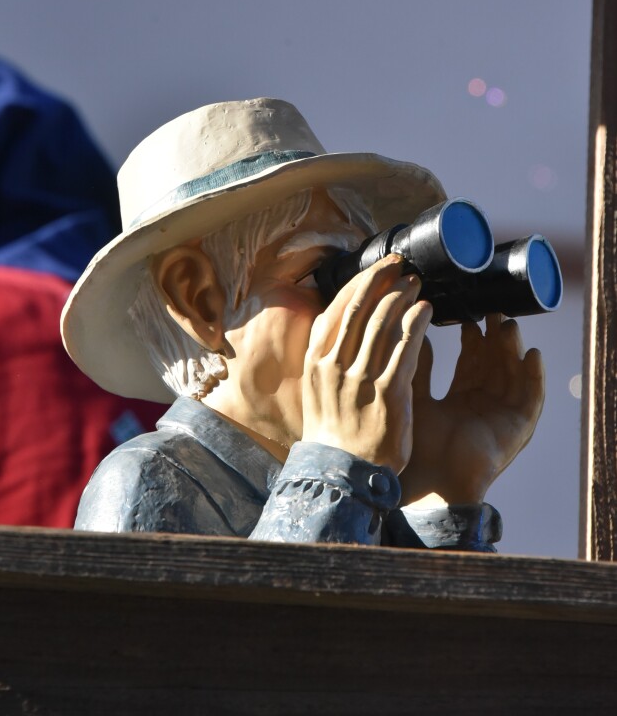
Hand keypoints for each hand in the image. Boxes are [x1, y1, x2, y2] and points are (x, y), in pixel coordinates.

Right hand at [301, 256, 432, 471]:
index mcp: (316, 360)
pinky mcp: (388, 394)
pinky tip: (427, 311)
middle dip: (384, 281)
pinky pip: (406, 348)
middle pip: (361, 307)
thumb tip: (335, 322)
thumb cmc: (333, 432)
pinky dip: (416, 323)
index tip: (378, 268)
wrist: (341, 475)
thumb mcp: (316, 389)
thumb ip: (325, 356)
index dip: (361, 282)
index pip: (338, 307)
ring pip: (383, 322)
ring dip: (402, 297)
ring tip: (417, 285)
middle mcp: (335, 364)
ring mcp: (361, 379)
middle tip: (402, 268)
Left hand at [399, 314, 544, 504]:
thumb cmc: (415, 446)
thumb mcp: (412, 396)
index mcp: (461, 398)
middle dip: (495, 336)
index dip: (472, 337)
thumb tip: (416, 333)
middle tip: (491, 309)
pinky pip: (531, 399)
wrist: (428, 481)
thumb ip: (417, 367)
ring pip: (514, 374)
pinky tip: (532, 355)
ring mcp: (501, 416)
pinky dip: (534, 377)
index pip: (472, 361)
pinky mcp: (517, 429)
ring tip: (509, 324)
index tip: (468, 312)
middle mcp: (483, 405)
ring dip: (514, 350)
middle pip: (495, 363)